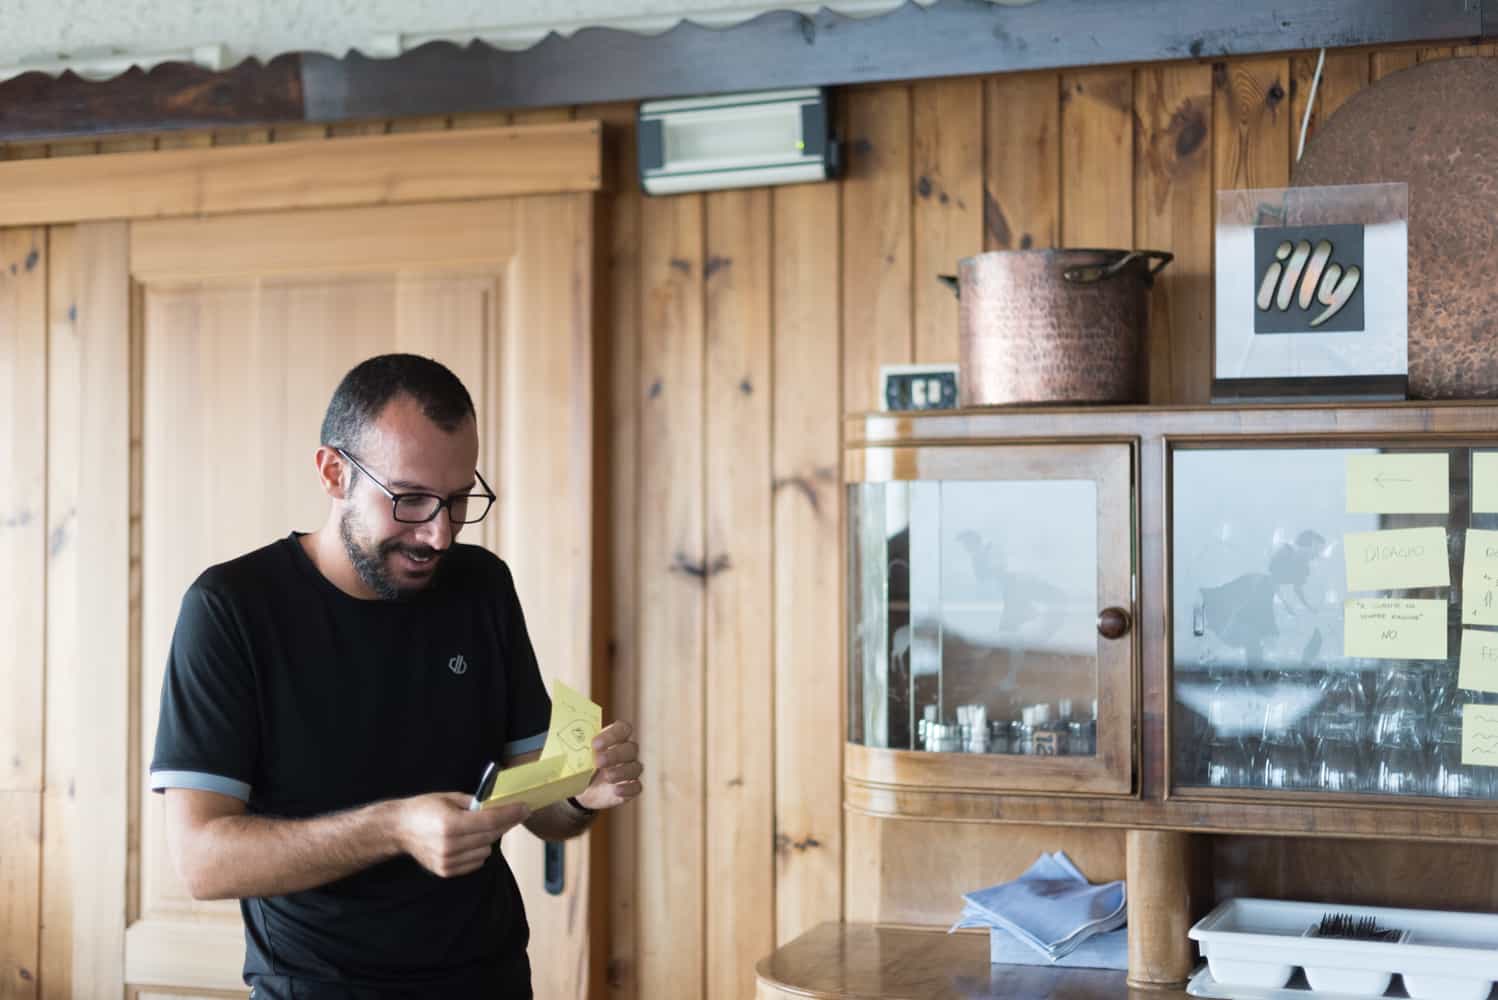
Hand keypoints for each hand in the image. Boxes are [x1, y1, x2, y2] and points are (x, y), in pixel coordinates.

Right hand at [395, 792, 528, 877]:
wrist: (399, 829)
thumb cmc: (424, 809)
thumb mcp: (450, 798)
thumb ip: (475, 803)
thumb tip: (500, 805)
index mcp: (450, 823)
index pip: (491, 820)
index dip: (511, 813)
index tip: (525, 808)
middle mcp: (450, 844)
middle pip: (491, 836)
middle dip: (503, 823)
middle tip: (509, 813)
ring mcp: (447, 860)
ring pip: (486, 850)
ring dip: (488, 839)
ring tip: (474, 829)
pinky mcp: (446, 871)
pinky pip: (476, 862)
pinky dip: (477, 851)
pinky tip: (466, 842)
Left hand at [575, 720, 641, 811]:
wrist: (580, 787)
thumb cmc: (581, 764)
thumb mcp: (576, 753)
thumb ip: (575, 745)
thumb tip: (561, 741)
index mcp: (614, 738)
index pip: (623, 729)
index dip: (612, 735)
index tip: (595, 744)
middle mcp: (626, 752)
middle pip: (631, 748)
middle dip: (615, 754)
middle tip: (598, 761)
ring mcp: (629, 770)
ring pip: (635, 767)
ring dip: (622, 771)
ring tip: (607, 777)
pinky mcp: (630, 788)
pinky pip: (636, 787)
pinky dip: (628, 788)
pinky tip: (617, 790)